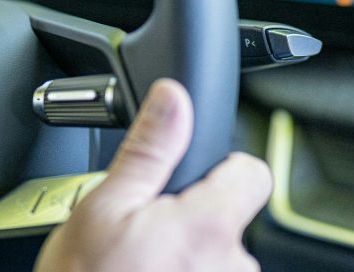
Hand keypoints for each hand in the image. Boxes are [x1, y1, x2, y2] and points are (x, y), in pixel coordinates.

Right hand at [35, 79, 271, 271]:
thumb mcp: (101, 207)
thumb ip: (148, 150)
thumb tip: (174, 98)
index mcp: (207, 226)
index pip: (253, 172)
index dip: (220, 167)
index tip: (189, 178)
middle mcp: (232, 267)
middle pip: (229, 220)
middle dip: (190, 221)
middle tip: (140, 235)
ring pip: (217, 261)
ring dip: (185, 260)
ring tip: (138, 269)